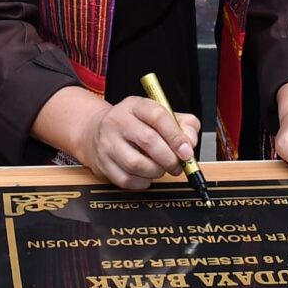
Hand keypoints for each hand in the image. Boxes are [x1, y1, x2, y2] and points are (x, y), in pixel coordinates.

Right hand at [76, 95, 199, 190]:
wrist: (97, 131)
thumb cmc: (135, 124)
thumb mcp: (159, 114)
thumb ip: (182, 124)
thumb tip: (190, 142)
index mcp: (135, 106)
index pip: (158, 116)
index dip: (176, 136)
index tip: (187, 151)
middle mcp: (118, 121)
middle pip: (148, 141)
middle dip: (169, 158)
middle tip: (178, 165)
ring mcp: (108, 143)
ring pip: (136, 164)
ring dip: (156, 172)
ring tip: (161, 169)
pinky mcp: (103, 163)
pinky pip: (126, 180)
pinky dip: (143, 182)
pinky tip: (147, 175)